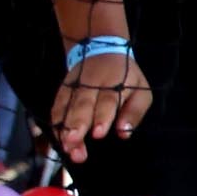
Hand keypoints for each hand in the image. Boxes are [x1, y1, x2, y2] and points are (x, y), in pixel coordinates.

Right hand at [44, 47, 149, 165]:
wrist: (102, 49)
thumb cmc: (126, 77)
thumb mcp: (141, 91)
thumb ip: (134, 112)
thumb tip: (124, 132)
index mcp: (114, 83)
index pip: (107, 101)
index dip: (102, 117)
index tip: (98, 134)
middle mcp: (91, 84)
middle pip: (82, 106)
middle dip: (77, 126)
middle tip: (73, 144)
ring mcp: (74, 86)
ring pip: (67, 107)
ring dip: (64, 128)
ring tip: (65, 146)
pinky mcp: (63, 89)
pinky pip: (57, 106)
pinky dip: (55, 122)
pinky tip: (57, 138)